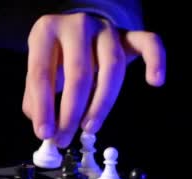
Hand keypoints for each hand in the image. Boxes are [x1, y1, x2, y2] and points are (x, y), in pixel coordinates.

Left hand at [22, 13, 165, 146]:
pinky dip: (156, 60)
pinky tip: (155, 81)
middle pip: (78, 73)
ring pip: (112, 67)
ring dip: (101, 103)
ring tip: (89, 128)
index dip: (43, 108)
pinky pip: (148, 42)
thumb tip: (46, 129)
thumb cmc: (54, 57)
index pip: (42, 74)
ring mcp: (105, 29)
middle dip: (71, 113)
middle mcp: (77, 26)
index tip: (44, 134)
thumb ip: (35, 99)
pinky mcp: (128, 34)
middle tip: (64, 139)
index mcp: (45, 33)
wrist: (74, 29)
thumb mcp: (39, 72)